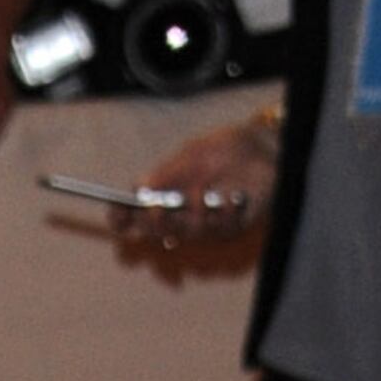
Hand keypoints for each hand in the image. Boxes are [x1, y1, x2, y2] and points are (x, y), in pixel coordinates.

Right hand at [116, 102, 281, 266]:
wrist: (265, 147)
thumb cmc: (226, 149)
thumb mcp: (191, 154)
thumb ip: (166, 173)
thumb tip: (138, 189)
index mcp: (166, 195)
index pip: (136, 214)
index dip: (122, 219)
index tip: (116, 218)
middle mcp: (182, 213)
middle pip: (156, 231)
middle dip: (154, 223)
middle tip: (155, 210)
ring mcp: (206, 223)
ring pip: (187, 233)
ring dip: (191, 216)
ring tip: (202, 196)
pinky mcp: (230, 227)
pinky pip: (220, 229)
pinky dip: (223, 214)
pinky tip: (231, 198)